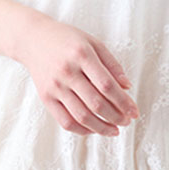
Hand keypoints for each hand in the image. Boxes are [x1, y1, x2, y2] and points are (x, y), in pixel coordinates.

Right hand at [20, 15, 139, 136]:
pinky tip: (94, 129)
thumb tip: (127, 87)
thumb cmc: (67, 39)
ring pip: (81, 116)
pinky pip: (65, 121)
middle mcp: (67, 71)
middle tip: (127, 121)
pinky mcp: (45, 98)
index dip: (124, 102)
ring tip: (114, 130)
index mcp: (82, 55)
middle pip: (96, 103)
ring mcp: (55, 86)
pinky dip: (82, 130)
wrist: (33, 40)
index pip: (107, 85)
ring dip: (101, 128)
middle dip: (116, 117)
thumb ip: (111, 64)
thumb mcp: (93, 42)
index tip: (134, 111)